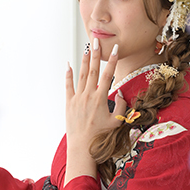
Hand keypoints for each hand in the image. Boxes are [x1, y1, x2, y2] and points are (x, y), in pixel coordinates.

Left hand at [64, 41, 126, 184]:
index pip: (108, 75)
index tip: (116, 49)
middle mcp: (88, 96)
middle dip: (96, 55)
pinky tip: (68, 65)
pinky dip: (68, 75)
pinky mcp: (69, 104)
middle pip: (92, 71)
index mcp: (101, 99)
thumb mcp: (116, 122)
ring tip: (86, 48)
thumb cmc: (101, 137)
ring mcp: (77, 99)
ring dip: (83, 61)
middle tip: (97, 41)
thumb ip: (121, 105)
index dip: (113, 61)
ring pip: (81, 76)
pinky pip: (68, 86)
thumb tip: (120, 91)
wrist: (82, 148)